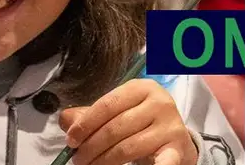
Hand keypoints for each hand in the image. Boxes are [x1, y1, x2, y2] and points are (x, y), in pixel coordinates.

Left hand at [59, 79, 197, 164]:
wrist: (175, 139)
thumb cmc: (141, 123)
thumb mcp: (119, 112)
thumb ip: (91, 115)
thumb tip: (66, 121)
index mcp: (141, 88)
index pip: (107, 105)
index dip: (86, 123)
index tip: (71, 139)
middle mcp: (159, 103)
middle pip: (115, 127)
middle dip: (91, 146)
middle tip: (78, 159)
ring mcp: (170, 126)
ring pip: (128, 147)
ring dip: (104, 161)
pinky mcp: (178, 148)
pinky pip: (163, 162)